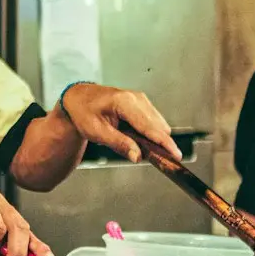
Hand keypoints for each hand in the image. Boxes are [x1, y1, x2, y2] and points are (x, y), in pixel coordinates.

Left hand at [59, 84, 179, 162]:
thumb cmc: (84, 112)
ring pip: (158, 124)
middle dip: (159, 143)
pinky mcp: (142, 103)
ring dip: (153, 138)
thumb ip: (119, 144)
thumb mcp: (97, 132)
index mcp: (124, 102)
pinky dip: (149, 132)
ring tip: (134, 146)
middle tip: (150, 158)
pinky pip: (153, 121)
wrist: (78, 98)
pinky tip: (135, 138)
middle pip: (159, 126)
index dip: (164, 142)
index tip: (176, 155)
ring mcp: (141, 99)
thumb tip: (138, 156)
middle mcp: (136, 98)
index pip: (149, 126)